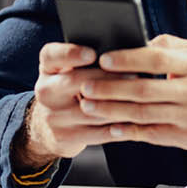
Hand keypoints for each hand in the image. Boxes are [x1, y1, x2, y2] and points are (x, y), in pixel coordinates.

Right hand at [11, 43, 126, 170]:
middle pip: (75, 81)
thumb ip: (88, 57)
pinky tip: (134, 119)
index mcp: (47, 68)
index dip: (71, 53)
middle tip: (134, 74)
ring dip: (118, 103)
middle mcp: (45, 91)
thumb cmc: (70, 87)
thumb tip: (123, 49)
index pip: (52, 55)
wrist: (49, 126)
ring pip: (91, 109)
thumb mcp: (69, 68)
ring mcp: (53, 117)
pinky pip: (97, 132)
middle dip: (107, 77)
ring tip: (140, 96)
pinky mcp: (65, 137)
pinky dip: (118, 126)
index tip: (92, 54)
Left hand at [77, 34, 186, 155]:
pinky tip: (112, 127)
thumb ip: (172, 47)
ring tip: (90, 106)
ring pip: (144, 114)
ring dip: (112, 111)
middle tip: (87, 86)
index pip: (157, 58)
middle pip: (145, 89)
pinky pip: (153, 134)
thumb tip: (140, 41)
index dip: (128, 59)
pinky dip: (130, 131)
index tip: (104, 59)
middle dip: (111, 88)